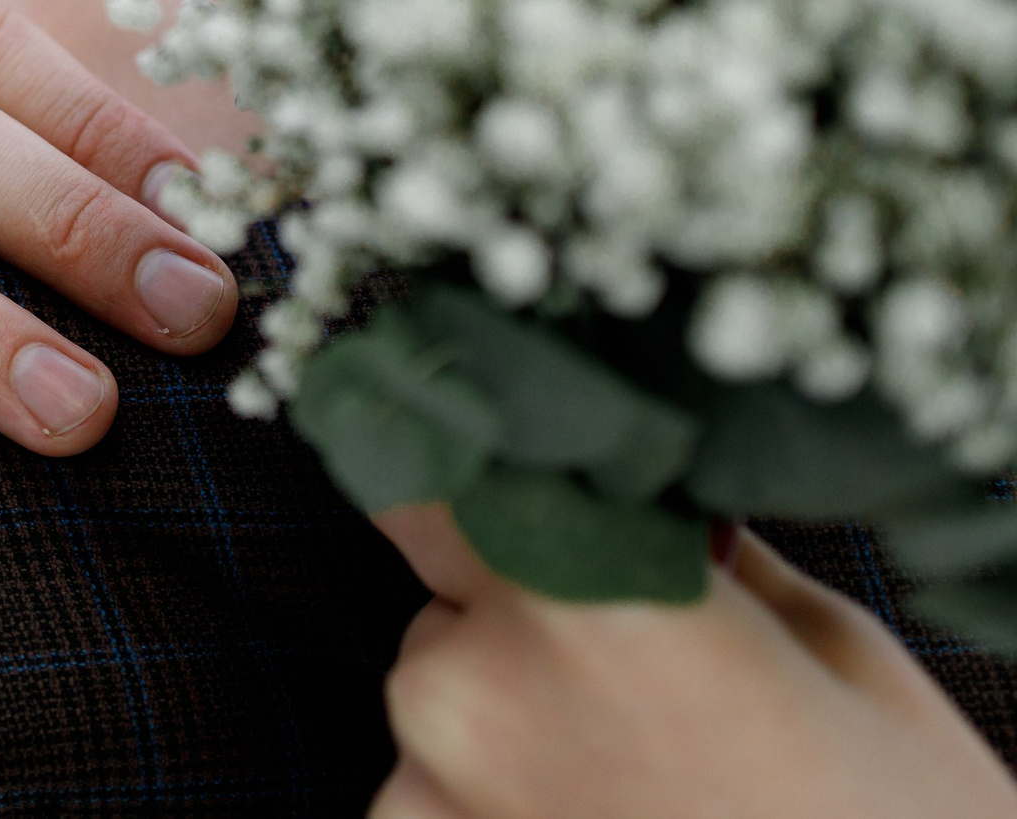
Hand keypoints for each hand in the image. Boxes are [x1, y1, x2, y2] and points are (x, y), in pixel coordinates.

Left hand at [372, 505, 1016, 818]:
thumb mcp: (839, 658)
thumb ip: (709, 561)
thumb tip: (664, 510)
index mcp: (571, 596)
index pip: (430, 482)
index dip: (479, 485)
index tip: (534, 498)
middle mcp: (467, 690)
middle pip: (452, 600)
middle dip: (527, 615)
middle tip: (648, 676)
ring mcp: (430, 795)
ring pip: (447, 703)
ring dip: (516, 719)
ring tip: (647, 778)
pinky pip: (440, 796)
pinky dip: (503, 803)